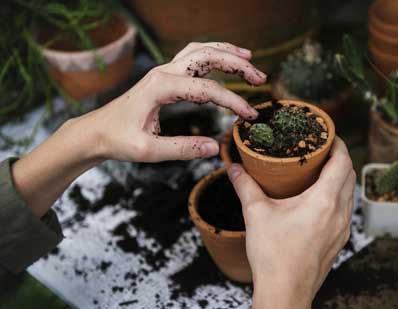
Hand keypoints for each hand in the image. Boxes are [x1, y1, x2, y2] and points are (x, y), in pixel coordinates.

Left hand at [12, 42, 265, 216]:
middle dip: (237, 64)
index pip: (207, 90)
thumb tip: (214, 147)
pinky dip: (212, 54)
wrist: (96, 131)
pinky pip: (192, 56)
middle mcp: (163, 72)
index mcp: (161, 87)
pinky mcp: (164, 76)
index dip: (233, 101)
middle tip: (260, 78)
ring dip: (226, 53)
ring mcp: (163, 71)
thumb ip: (182, 149)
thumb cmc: (118, 140)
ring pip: (200, 51)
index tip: (249, 116)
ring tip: (249, 59)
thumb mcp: (148, 151)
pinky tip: (224, 59)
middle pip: (207, 57)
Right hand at [228, 138, 355, 308]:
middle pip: (350, 175)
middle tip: (321, 150)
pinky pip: (345, 210)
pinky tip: (318, 200)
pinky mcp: (339, 241)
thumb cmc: (273, 256)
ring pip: (349, 194)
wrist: (285, 292)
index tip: (328, 135)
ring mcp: (342, 229)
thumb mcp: (256, 214)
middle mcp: (339, 213)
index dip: (338, 144)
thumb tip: (234, 168)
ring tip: (319, 171)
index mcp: (324, 201)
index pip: (343, 162)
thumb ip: (245, 186)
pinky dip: (337, 197)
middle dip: (339, 158)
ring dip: (339, 178)